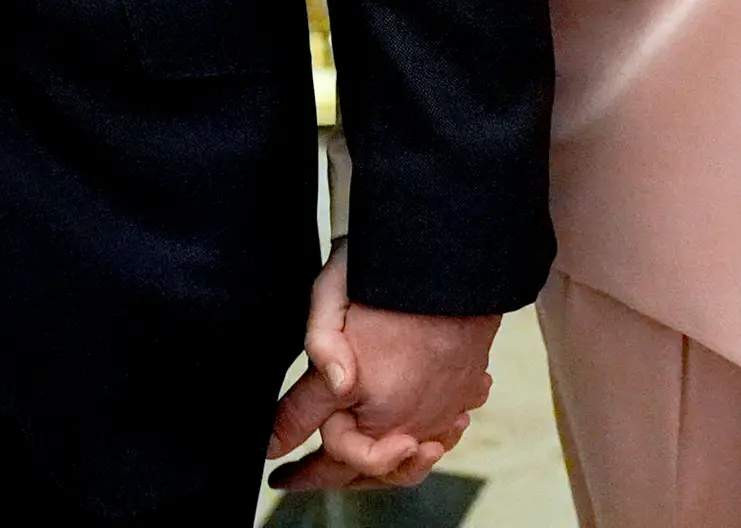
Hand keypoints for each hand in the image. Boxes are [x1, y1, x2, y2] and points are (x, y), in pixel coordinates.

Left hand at [264, 244, 489, 490]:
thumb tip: (309, 406)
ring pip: (405, 464)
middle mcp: (405, 416)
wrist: (452, 258)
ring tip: (349, 470)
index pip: (326, 448)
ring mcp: (439, 410)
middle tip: (297, 481)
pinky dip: (422, 448)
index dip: (296, 464)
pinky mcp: (464, 396)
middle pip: (362, 467)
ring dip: (377, 471)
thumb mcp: (331, 300)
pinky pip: (442, 438)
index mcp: (367, 399)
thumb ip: (319, 352)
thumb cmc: (389, 275)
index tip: (276, 472)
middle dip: (325, 479)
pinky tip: (408, 437)